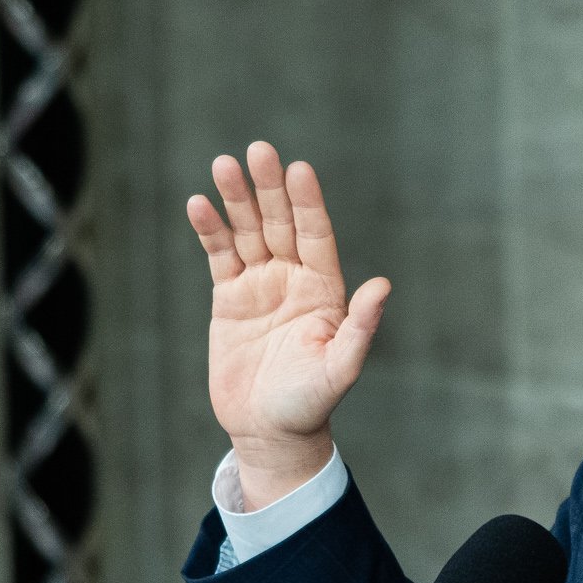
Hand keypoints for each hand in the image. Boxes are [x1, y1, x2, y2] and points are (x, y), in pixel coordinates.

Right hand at [187, 142, 390, 507]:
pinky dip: (210, 231)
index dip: (307, 202)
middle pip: (280, 222)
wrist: (269, 431)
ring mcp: (259, 285)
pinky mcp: (229, 298)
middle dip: (269, 188)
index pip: (315, 234)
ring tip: (223, 165)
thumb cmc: (311, 403)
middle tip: (258, 151)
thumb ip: (359, 328)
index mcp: (324, 289)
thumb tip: (382, 286)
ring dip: (235, 200)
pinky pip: (219, 255)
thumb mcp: (340, 368)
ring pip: (247, 232)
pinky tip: (199, 205)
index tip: (299, 170)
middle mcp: (293, 279)